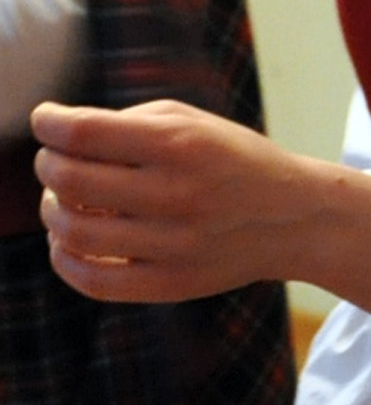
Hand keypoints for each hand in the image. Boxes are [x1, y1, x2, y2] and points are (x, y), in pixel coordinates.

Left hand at [33, 98, 306, 302]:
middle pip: (71, 180)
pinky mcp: (170, 284)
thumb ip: (128, 123)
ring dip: (52, 210)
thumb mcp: (192, 121)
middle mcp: (177, 193)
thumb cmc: (232, 159)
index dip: (49, 122)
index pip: (86, 133)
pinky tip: (66, 241)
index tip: (44, 119)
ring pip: (74, 233)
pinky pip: (93, 281)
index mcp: (182, 143)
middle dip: (48, 164)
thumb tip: (60, 138)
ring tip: (61, 200)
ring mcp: (173, 245)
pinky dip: (64, 259)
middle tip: (52, 160)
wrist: (292, 217)